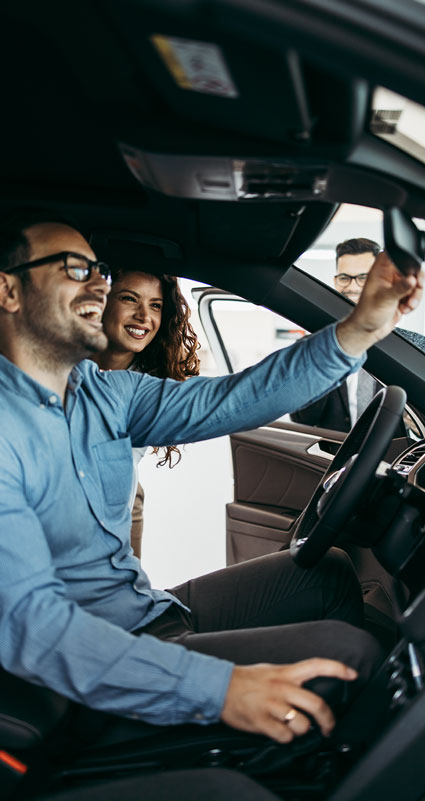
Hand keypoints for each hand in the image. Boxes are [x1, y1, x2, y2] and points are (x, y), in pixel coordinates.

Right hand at [220, 658, 357, 742]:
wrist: (218, 687)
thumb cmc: (245, 680)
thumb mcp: (270, 671)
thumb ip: (290, 677)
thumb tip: (309, 684)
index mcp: (285, 672)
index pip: (316, 665)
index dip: (338, 668)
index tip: (353, 674)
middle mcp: (281, 687)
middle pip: (316, 704)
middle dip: (328, 720)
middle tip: (329, 727)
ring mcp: (272, 705)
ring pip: (302, 725)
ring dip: (302, 730)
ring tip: (293, 728)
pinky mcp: (262, 721)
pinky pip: (284, 736)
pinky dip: (285, 738)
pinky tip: (278, 732)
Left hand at [336, 251, 422, 355]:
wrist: (368, 331)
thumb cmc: (367, 313)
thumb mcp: (384, 299)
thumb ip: (400, 288)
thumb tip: (412, 279)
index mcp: (381, 270)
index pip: (395, 255)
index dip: (405, 259)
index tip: (411, 272)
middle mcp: (389, 276)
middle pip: (411, 269)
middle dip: (416, 282)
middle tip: (416, 288)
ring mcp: (396, 287)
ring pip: (416, 284)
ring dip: (415, 295)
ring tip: (407, 304)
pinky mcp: (402, 297)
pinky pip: (415, 295)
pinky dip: (414, 303)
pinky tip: (404, 309)